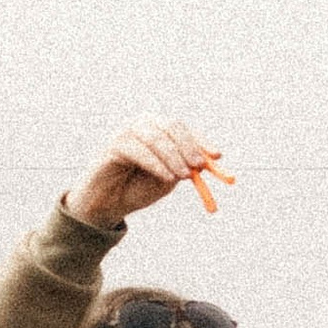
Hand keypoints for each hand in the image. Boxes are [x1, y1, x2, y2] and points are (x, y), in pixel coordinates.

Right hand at [63, 120, 222, 225]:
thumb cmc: (140, 186)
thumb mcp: (170, 177)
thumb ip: (187, 167)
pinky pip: (138, 150)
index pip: (182, 128)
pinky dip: (156, 164)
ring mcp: (127, 132)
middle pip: (170, 126)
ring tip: (185, 176)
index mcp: (158, 128)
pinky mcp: (114, 145)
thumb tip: (209, 161)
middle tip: (199, 166)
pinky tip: (167, 177)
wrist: (111, 203)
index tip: (217, 155)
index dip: (200, 140)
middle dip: (188, 147)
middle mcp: (143, 124)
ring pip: (156, 138)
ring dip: (174, 157)